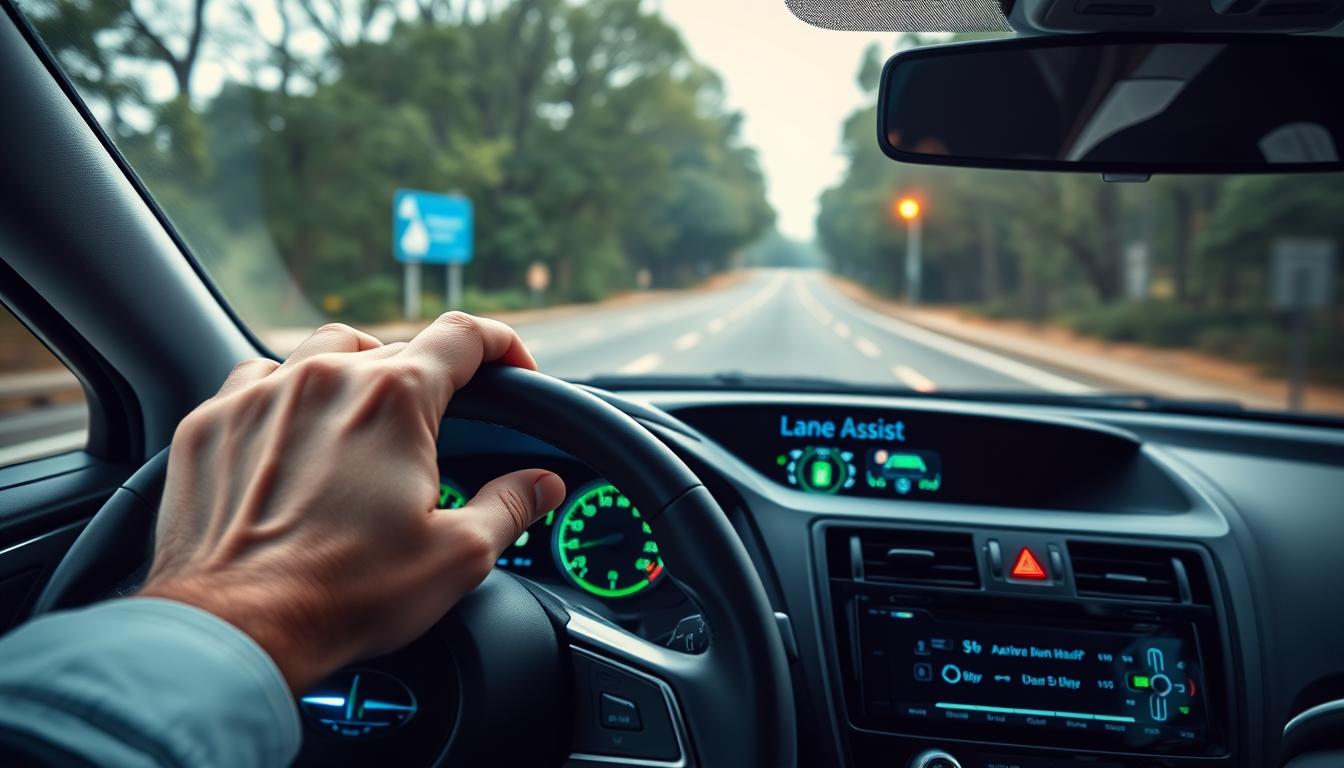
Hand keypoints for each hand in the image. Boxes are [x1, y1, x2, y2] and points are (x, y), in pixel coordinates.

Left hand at [138, 313, 565, 692]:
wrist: (235, 629)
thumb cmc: (345, 594)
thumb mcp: (458, 556)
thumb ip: (511, 505)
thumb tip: (542, 485)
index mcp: (395, 399)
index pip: (463, 336)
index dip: (500, 343)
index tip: (511, 363)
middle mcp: (327, 379)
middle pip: (394, 348)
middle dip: (427, 381)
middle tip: (436, 429)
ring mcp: (262, 394)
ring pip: (323, 352)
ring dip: (356, 373)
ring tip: (366, 419)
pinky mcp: (213, 422)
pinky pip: (258, 381)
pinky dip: (286, 396)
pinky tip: (295, 435)